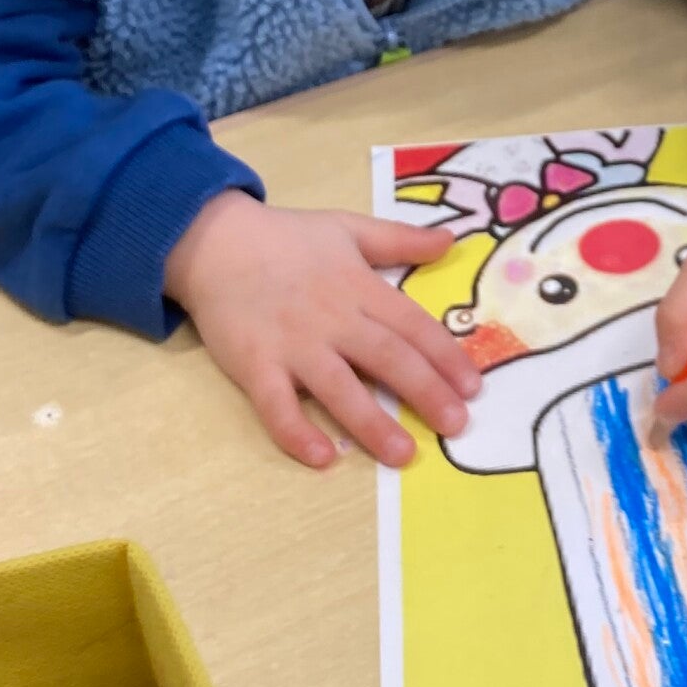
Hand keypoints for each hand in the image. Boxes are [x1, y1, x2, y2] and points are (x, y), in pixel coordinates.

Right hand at [164, 192, 480, 469]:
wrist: (214, 241)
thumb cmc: (287, 238)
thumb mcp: (348, 228)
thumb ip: (400, 239)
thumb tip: (450, 241)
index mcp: (359, 287)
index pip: (412, 326)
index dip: (445, 356)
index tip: (473, 386)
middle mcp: (332, 319)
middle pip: (387, 359)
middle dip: (425, 393)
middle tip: (457, 426)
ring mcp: (293, 345)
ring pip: (339, 389)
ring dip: (372, 424)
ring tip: (403, 455)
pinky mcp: (255, 365)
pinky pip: (277, 406)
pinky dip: (298, 433)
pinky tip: (324, 458)